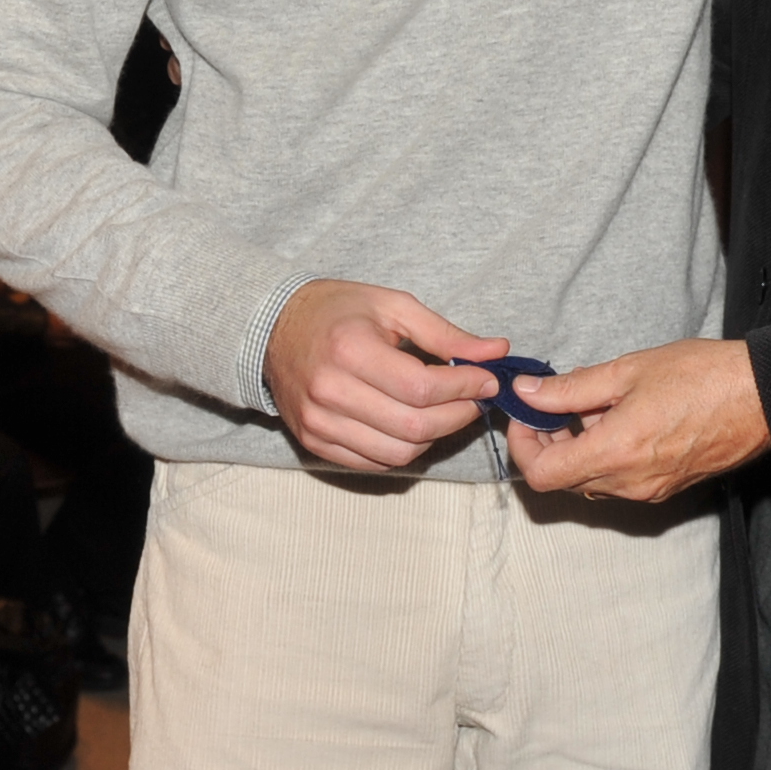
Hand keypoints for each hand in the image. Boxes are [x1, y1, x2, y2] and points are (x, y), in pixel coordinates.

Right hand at [262, 279, 499, 470]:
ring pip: (398, 453)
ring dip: (435, 436)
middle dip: (458, 416)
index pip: (422, 388)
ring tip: (447, 411)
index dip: (464, 388)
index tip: (488, 379)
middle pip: (414, 426)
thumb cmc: (338, 311)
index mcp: (350, 350)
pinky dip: (404, 449)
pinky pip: (373, 463)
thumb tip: (497, 352)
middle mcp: (330, 391)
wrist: (274, 329)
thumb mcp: (393, 306)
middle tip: (475, 399)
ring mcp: (319, 423)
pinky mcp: (314, 442)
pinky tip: (414, 424)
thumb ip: (446, 333)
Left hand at [502, 340, 770, 505]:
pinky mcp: (667, 488)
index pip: (542, 475)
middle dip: (549, 443)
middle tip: (554, 405)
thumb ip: (571, 388)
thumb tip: (529, 393)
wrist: (762, 397)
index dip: (523, 446)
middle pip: (564, 479)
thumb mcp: (628, 370)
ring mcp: (650, 490)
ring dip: (579, 448)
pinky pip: (619, 481)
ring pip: (591, 480)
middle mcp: (630, 482)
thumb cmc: (703, 376)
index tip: (526, 416)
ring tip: (597, 406)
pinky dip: (606, 455)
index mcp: (616, 451)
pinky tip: (622, 419)